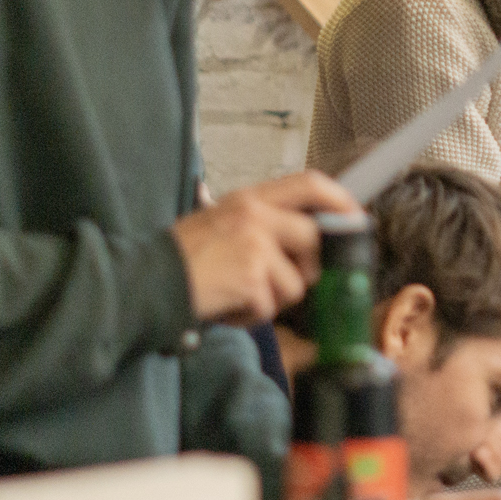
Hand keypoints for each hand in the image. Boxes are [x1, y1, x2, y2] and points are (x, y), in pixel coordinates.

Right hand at [170, 171, 357, 323]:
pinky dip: (250, 316)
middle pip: (313, 238)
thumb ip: (264, 222)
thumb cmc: (183, 257)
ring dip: (271, 299)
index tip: (354, 218)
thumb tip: (310, 235)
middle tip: (279, 281)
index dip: (340, 201)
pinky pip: (270, 306)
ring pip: (296, 282)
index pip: (311, 184)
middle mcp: (256, 215)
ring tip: (238, 293)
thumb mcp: (222, 219)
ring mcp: (254, 245)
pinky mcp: (250, 277)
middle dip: (307, 268)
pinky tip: (227, 306)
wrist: (146, 282)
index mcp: (250, 198)